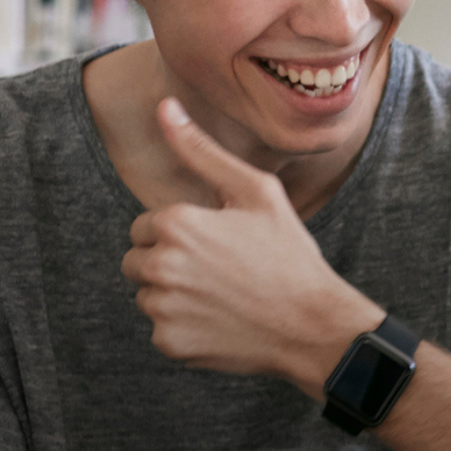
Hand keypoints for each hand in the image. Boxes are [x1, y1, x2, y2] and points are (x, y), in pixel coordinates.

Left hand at [120, 98, 380, 394]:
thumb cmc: (289, 255)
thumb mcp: (257, 193)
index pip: (145, 227)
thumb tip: (164, 107)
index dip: (182, 234)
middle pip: (137, 261)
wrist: (314, 326)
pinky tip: (221, 323)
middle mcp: (160, 264)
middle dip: (168, 264)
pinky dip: (185, 328)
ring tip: (221, 298)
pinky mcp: (169, 342)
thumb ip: (202, 152)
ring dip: (174, 296)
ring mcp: (163, 307)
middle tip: (218, 273)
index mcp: (176, 224)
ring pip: (147, 295)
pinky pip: (161, 330)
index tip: (218, 245)